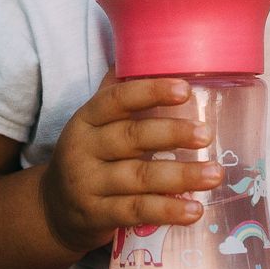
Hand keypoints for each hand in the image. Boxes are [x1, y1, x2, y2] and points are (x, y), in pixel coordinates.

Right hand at [39, 69, 222, 254]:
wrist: (54, 210)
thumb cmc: (91, 157)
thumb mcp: (96, 125)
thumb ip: (121, 95)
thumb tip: (155, 53)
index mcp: (87, 119)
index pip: (117, 100)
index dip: (151, 92)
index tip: (185, 89)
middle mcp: (83, 149)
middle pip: (131, 138)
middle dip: (172, 134)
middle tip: (206, 134)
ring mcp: (88, 185)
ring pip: (139, 177)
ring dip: (181, 176)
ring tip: (215, 174)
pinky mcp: (97, 215)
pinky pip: (137, 211)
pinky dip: (168, 210)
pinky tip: (195, 210)